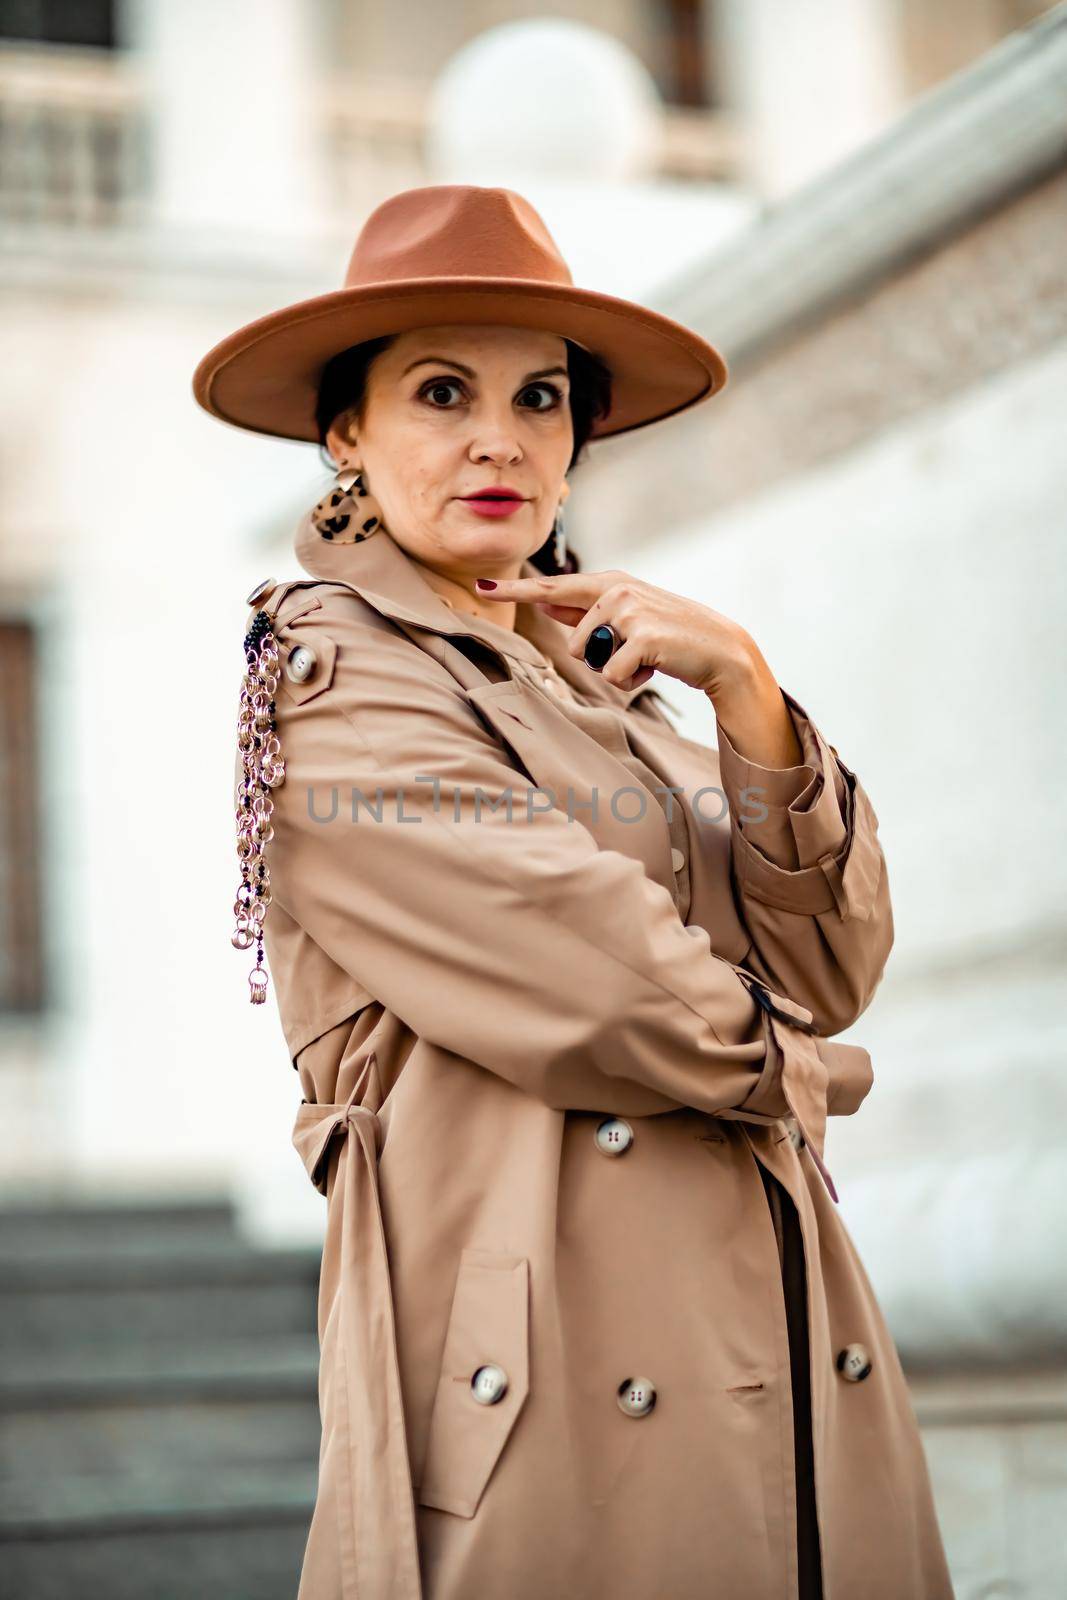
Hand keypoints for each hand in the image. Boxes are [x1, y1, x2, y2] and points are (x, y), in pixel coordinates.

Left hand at [474, 568, 753, 696]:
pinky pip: (613, 676)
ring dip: (618, 670)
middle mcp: (615, 590)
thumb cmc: (671, 636)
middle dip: (601, 659)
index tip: (482, 585)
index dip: (515, 591)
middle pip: (573, 645)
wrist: (721, 649)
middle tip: (637, 652)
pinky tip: (657, 665)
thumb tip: (547, 604)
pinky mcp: (640, 635)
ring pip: (591, 661)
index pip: (553, 589)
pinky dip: (634, 681)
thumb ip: (587, 611)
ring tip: (649, 656)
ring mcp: (628, 610)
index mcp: (609, 583)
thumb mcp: (629, 617)